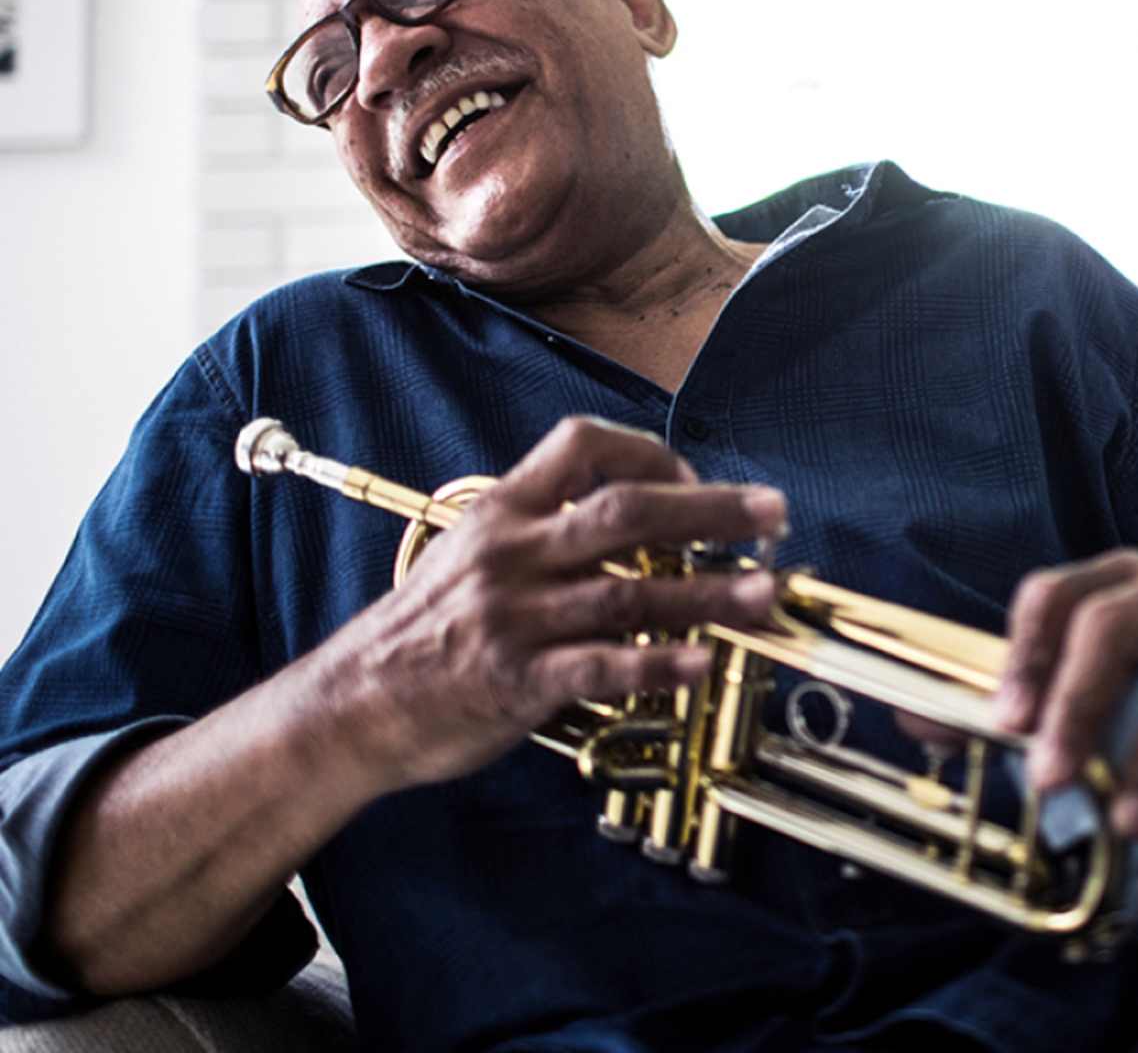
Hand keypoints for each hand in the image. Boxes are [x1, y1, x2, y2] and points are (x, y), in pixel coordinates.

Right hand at [325, 416, 785, 791]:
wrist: (353, 704)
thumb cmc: (423, 626)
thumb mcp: (469, 550)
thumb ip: (539, 524)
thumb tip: (627, 512)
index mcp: (502, 510)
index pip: (582, 444)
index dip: (650, 452)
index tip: (694, 478)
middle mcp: (513, 553)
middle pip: (627, 511)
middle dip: (710, 509)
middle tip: (772, 514)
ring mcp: (516, 617)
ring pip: (629, 591)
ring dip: (707, 591)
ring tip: (765, 593)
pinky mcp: (517, 679)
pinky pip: (601, 665)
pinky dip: (657, 663)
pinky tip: (702, 662)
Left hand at [991, 550, 1137, 837]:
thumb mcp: (1100, 688)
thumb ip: (1018, 707)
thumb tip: (918, 725)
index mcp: (1119, 577)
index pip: (1054, 595)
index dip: (1025, 657)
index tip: (1007, 725)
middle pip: (1114, 626)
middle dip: (1077, 708)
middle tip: (1053, 780)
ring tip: (1129, 819)